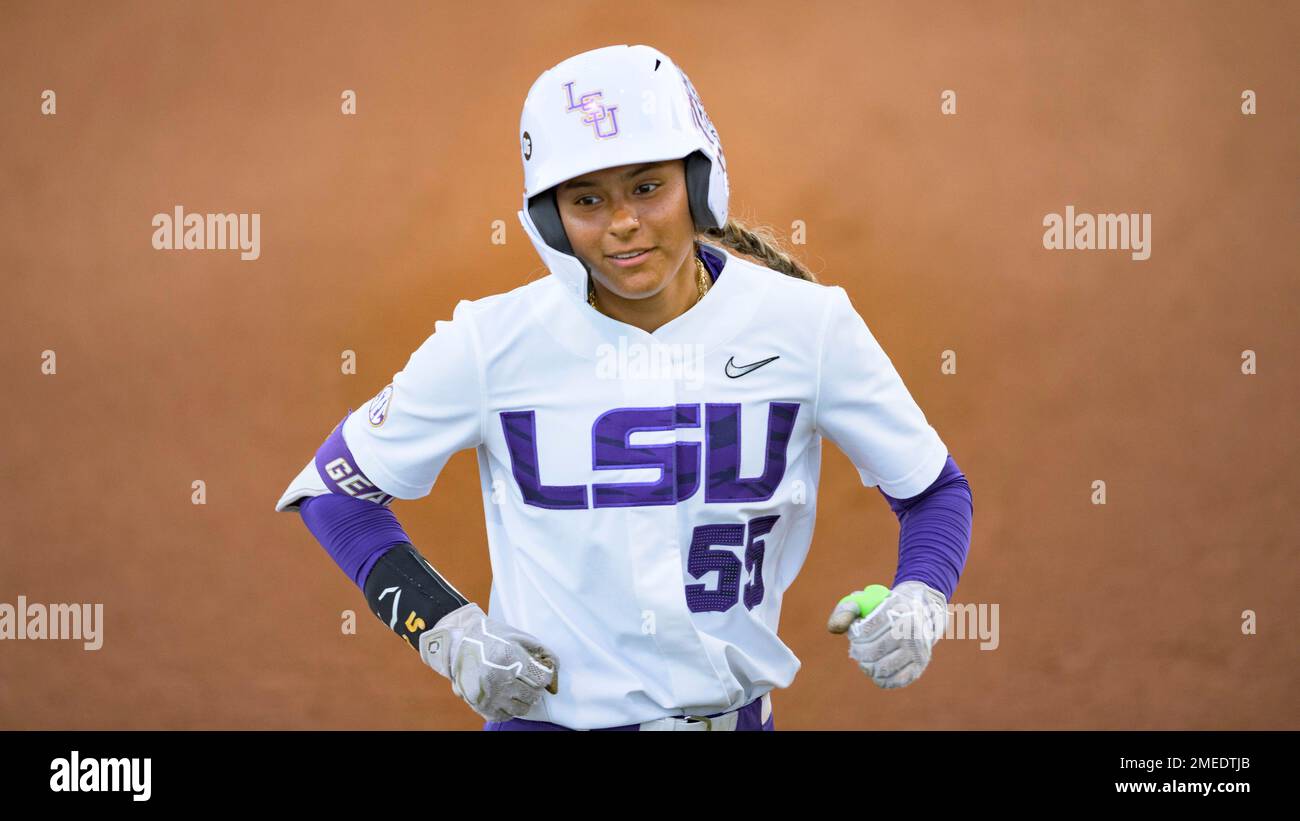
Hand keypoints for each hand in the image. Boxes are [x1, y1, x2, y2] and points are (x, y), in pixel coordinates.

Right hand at [418, 603, 559, 720]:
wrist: (457, 644)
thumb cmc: (492, 637)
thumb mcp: (517, 636)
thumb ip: (541, 650)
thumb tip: (555, 668)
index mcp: (509, 657)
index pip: (542, 678)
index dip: (545, 675)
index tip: (540, 671)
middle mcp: (498, 678)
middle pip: (534, 695)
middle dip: (535, 687)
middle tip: (529, 679)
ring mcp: (488, 694)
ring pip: (521, 708)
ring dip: (524, 699)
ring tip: (518, 687)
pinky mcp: (480, 705)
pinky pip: (504, 716)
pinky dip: (509, 708)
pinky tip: (506, 696)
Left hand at [826, 581, 947, 688]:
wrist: (922, 611)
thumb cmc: (886, 607)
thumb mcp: (866, 599)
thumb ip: (846, 610)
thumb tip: (834, 628)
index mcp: (896, 611)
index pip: (867, 631)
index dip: (856, 636)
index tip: (855, 635)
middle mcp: (910, 631)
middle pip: (874, 651)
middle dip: (860, 653)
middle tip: (856, 651)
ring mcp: (917, 649)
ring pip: (883, 668)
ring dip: (868, 667)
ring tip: (866, 661)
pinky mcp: (919, 665)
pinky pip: (896, 680)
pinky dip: (881, 679)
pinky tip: (877, 672)